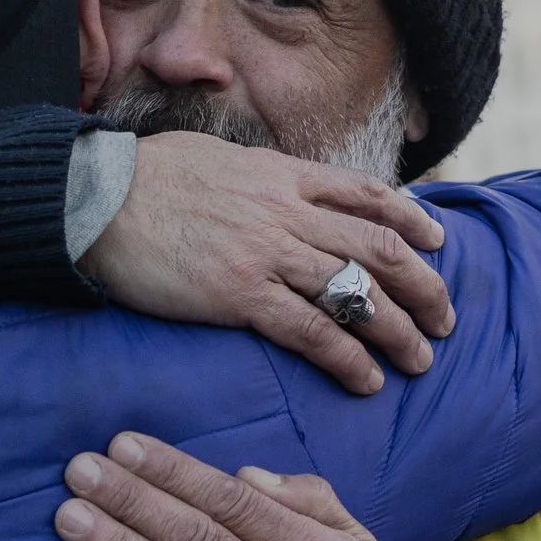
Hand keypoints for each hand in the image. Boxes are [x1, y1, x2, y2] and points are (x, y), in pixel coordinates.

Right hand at [79, 131, 454, 396]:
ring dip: (399, 330)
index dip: (412, 220)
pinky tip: (367, 381)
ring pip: (357, 292)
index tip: (437, 241)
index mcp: (283, 176)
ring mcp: (266, 253)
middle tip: (444, 318)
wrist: (95, 197)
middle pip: (379, 248)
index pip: (368, 195)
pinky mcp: (240, 294)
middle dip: (423, 286)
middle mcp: (286, 212)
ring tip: (420, 360)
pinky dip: (347, 358)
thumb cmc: (146, 178)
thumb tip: (277, 186)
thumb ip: (259, 177)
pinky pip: (311, 331)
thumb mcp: (219, 159)